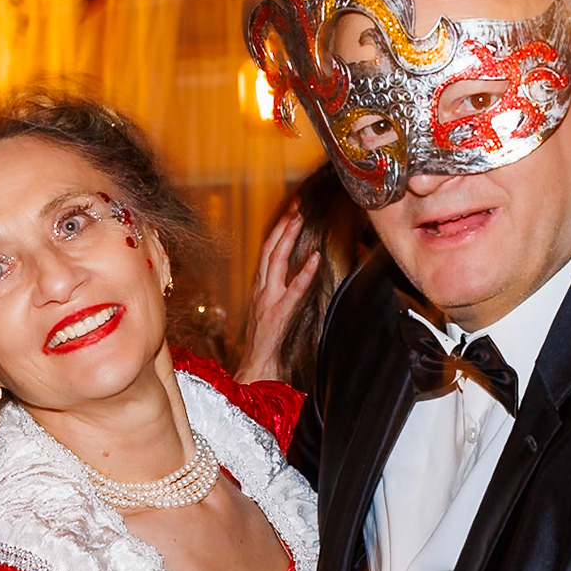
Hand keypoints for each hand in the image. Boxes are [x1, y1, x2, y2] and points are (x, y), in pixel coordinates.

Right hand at [236, 209, 319, 384]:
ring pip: (275, 261)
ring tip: (300, 220)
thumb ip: (279, 289)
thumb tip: (296, 271)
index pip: (267, 250)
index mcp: (259, 286)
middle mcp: (261, 289)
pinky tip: (314, 258)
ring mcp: (268, 300)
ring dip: (288, 238)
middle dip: (283, 225)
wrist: (256, 365)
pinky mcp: (279, 314)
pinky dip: (303, 272)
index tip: (291, 210)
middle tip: (296, 204)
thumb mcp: (269, 308)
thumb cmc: (265, 340)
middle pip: (269, 249)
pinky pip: (293, 289)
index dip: (278, 229)